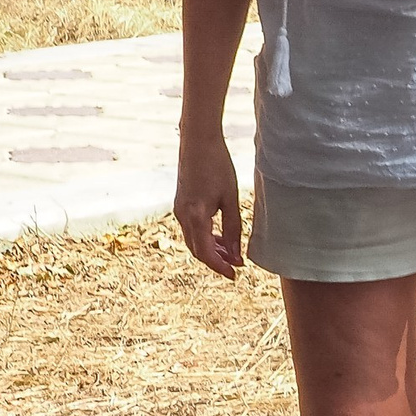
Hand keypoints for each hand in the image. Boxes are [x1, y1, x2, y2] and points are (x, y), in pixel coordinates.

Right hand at [174, 135, 245, 278]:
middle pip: (197, 250)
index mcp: (196, 216)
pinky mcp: (181, 203)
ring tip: (231, 252)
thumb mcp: (230, 198)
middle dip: (216, 260)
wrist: (198, 141)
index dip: (220, 267)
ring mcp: (179, 209)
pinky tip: (219, 236)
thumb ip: (233, 228)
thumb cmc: (217, 165)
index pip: (205, 253)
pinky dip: (205, 237)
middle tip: (236, 265)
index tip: (234, 274)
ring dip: (210, 249)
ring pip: (193, 240)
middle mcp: (182, 215)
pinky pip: (191, 228)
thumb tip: (236, 254)